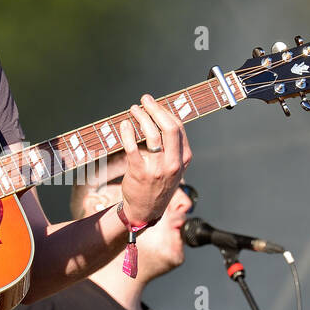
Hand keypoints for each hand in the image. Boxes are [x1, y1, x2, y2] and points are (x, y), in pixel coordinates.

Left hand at [118, 95, 191, 225]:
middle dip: (156, 109)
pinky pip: (132, 147)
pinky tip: (125, 125)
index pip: (178, 128)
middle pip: (169, 127)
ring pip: (151, 134)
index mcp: (184, 159)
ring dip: (141, 117)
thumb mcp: (174, 167)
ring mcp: (157, 169)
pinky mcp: (140, 173)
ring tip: (133, 110)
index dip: (165, 111)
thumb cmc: (158, 184)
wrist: (145, 210)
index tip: (154, 104)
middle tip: (145, 100)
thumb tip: (160, 117)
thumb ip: (172, 147)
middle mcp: (173, 163)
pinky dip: (127, 132)